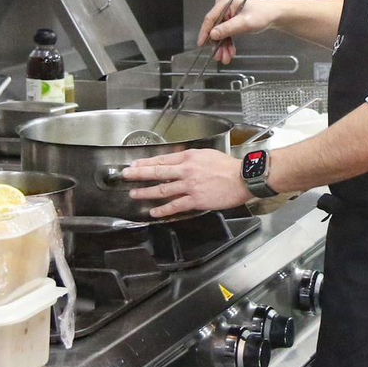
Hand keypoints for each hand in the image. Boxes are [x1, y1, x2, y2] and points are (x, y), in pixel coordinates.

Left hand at [123, 149, 249, 218]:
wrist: (242, 178)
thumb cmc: (228, 166)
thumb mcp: (206, 155)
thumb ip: (190, 159)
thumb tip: (177, 163)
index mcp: (189, 157)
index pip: (162, 159)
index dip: (146, 163)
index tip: (134, 165)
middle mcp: (186, 170)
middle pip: (157, 171)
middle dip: (138, 174)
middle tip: (125, 175)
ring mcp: (190, 186)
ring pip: (162, 189)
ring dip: (146, 192)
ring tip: (134, 194)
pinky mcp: (195, 199)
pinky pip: (175, 205)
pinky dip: (163, 209)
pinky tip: (153, 212)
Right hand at [198, 0, 276, 63]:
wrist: (273, 15)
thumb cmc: (261, 15)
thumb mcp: (244, 23)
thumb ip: (228, 28)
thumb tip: (212, 35)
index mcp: (225, 1)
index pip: (211, 18)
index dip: (205, 32)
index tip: (201, 44)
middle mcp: (223, 6)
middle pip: (215, 27)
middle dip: (217, 43)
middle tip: (218, 57)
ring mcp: (226, 13)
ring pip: (220, 32)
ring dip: (223, 46)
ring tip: (226, 58)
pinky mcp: (230, 20)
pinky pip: (226, 33)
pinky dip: (228, 43)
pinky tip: (230, 52)